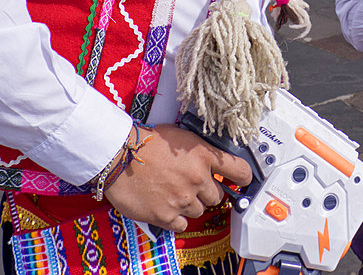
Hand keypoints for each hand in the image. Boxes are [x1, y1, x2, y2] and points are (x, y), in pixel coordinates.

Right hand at [104, 124, 251, 232]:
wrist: (119, 157)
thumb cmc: (147, 143)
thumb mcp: (182, 136)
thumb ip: (200, 150)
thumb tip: (210, 158)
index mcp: (204, 156)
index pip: (241, 171)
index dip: (243, 178)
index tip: (241, 180)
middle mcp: (198, 179)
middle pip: (218, 196)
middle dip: (207, 192)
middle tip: (191, 186)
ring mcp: (182, 199)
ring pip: (200, 211)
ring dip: (190, 205)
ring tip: (174, 194)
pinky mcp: (165, 215)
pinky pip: (182, 225)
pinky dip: (176, 219)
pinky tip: (168, 208)